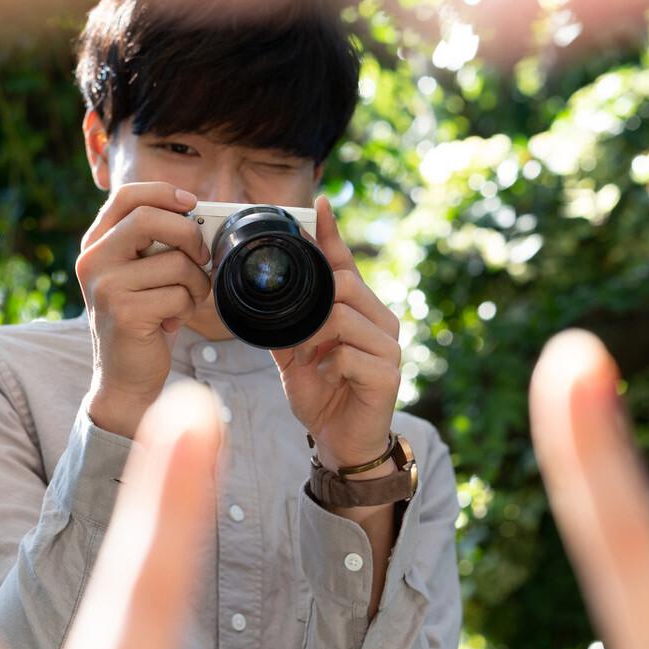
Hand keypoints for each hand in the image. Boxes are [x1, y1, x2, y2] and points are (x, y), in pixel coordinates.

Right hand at [76, 181, 212, 437]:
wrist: (124, 378)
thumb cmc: (143, 320)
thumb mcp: (142, 275)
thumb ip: (157, 244)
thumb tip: (200, 214)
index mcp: (96, 244)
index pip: (126, 195)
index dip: (163, 192)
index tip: (191, 203)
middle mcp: (93, 260)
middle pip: (150, 218)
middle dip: (190, 236)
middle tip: (202, 259)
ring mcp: (105, 286)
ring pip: (176, 262)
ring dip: (196, 284)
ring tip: (184, 302)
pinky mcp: (123, 312)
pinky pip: (178, 294)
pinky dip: (188, 308)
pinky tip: (173, 322)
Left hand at [272, 196, 402, 469]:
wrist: (341, 444)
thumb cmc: (324, 396)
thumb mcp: (296, 355)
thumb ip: (286, 324)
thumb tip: (259, 295)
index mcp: (363, 312)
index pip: (346, 265)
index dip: (331, 235)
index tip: (318, 204)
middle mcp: (383, 323)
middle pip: (345, 285)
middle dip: (312, 304)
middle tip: (295, 333)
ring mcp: (389, 349)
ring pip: (345, 316)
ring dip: (316, 336)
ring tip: (310, 357)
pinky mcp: (388, 376)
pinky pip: (350, 354)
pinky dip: (329, 364)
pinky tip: (327, 377)